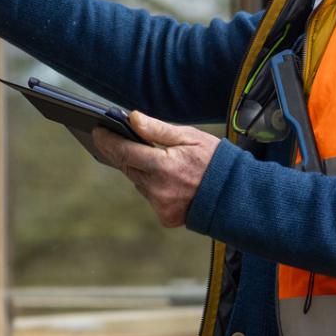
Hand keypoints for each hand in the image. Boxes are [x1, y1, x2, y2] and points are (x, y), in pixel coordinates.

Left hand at [91, 111, 219, 227]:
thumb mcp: (190, 137)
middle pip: (128, 167)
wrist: (238, 196)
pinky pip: (151, 197)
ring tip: (138, 153)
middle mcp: (159, 190)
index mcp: (164, 167)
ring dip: (138, 169)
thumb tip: (130, 117)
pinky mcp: (167, 218)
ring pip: (138, 183)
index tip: (97, 131)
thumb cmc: (216, 161)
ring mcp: (162, 207)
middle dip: (120, 152)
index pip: (125, 151)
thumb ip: (157, 129)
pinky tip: (162, 176)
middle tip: (110, 138)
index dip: (108, 140)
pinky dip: (152, 186)